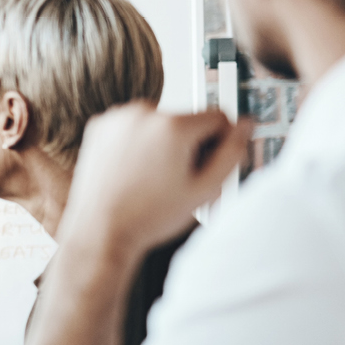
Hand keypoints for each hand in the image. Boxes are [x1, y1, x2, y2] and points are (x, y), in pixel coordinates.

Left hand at [60, 102, 251, 260]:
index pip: (219, 116)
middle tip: (177, 178)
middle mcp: (143, 113)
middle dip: (189, 143)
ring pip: (159, 121)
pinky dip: (136, 142)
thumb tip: (245, 125)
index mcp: (173, 126)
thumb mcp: (204, 190)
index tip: (208, 162)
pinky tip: (132, 170)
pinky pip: (132, 126)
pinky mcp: (99, 126)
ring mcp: (118, 118)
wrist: (99, 230)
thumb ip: (232, 153)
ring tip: (152, 177)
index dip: (220, 141)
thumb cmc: (147, 216)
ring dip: (162, 141)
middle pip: (187, 119)